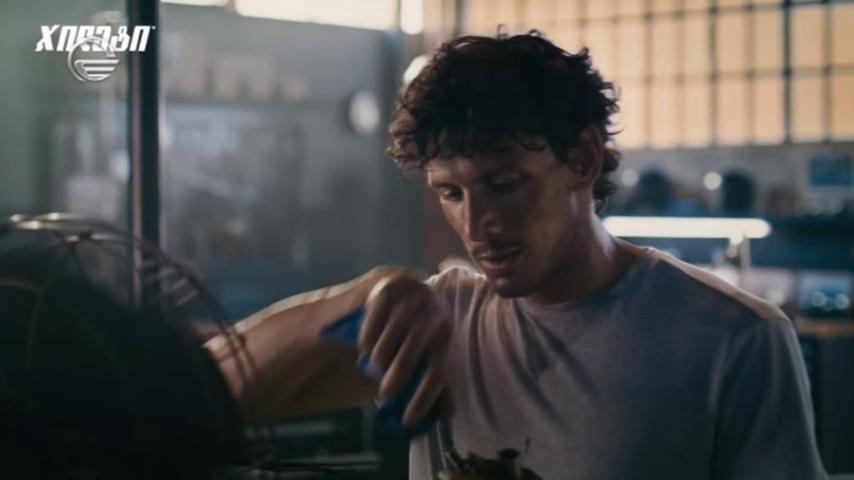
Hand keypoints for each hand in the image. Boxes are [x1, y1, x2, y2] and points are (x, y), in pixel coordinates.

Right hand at [358, 271, 451, 425]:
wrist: (391, 290)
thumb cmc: (407, 331)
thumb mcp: (423, 353)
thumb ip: (434, 377)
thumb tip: (450, 411)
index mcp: (445, 331)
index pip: (438, 369)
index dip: (425, 397)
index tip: (407, 420)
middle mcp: (434, 309)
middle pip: (416, 347)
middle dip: (400, 373)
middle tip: (384, 394)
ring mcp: (412, 293)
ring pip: (395, 330)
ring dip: (383, 353)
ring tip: (374, 366)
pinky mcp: (390, 282)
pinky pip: (378, 312)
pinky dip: (370, 332)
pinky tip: (365, 346)